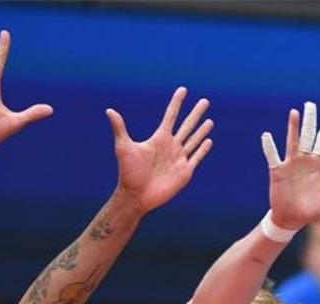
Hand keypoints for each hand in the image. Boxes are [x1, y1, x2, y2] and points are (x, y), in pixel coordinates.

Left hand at [106, 87, 212, 214]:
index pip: (171, 116)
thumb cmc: (129, 173)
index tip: (183, 90)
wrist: (137, 196)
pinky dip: (203, 149)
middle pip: (187, 125)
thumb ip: (120, 129)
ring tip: (209, 120)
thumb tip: (109, 110)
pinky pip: (196, 158)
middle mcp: (170, 146)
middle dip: (196, 113)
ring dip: (202, 130)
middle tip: (205, 101)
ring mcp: (179, 159)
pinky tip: (208, 141)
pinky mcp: (185, 172)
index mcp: (159, 139)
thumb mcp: (124, 148)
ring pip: (194, 140)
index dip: (177, 103)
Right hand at [262, 102, 319, 229]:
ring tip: (294, 112)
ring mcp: (290, 165)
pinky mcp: (278, 173)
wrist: (293, 220)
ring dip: (293, 127)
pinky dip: (270, 147)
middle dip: (310, 121)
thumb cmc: (313, 211)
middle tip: (310, 104)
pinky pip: (273, 157)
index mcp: (317, 165)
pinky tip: (267, 135)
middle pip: (308, 136)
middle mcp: (304, 161)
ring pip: (292, 142)